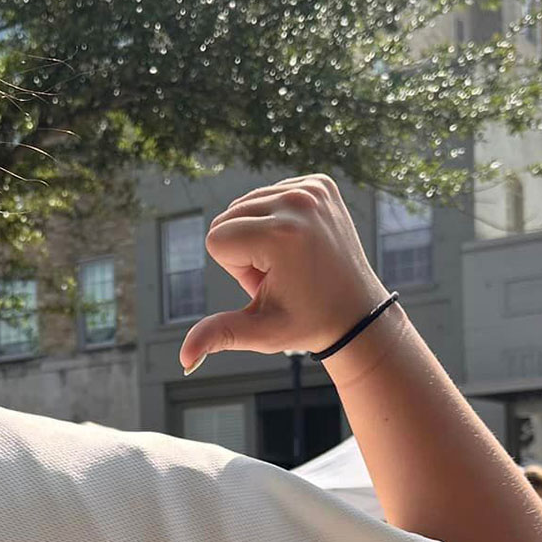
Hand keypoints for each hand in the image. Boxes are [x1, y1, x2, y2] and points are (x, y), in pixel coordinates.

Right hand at [179, 174, 389, 372]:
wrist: (358, 311)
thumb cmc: (307, 323)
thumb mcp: (260, 331)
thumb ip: (218, 334)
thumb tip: (183, 358)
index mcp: (280, 235)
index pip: (216, 240)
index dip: (236, 270)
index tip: (270, 283)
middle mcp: (297, 203)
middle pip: (227, 218)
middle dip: (245, 250)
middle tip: (282, 274)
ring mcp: (313, 189)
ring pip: (247, 204)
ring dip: (259, 234)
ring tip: (291, 259)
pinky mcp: (320, 183)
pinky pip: (271, 194)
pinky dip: (277, 218)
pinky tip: (299, 242)